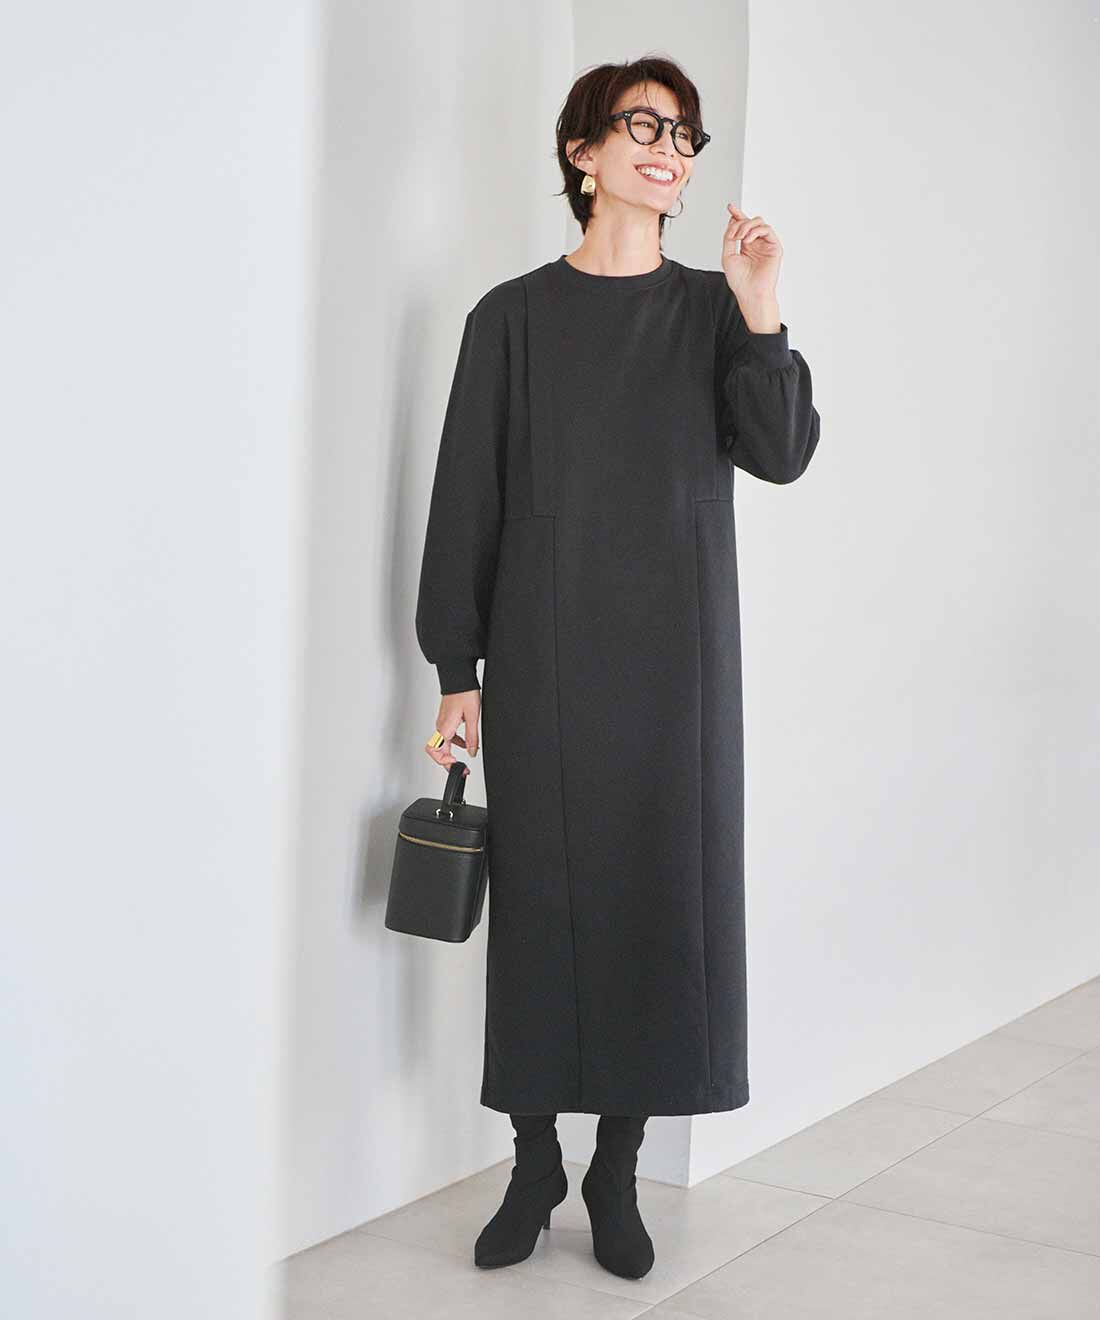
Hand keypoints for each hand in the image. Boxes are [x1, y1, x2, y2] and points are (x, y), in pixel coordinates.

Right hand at [424, 689, 479, 774]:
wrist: (459, 677)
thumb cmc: (464, 692)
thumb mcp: (473, 717)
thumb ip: (472, 737)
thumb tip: (472, 752)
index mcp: (445, 727)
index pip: (434, 751)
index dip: (442, 762)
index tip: (456, 765)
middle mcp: (440, 726)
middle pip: (438, 751)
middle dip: (448, 763)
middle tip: (461, 768)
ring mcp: (442, 722)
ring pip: (442, 744)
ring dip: (451, 754)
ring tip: (463, 760)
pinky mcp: (446, 719)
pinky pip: (447, 736)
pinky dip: (455, 742)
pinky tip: (465, 742)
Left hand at [721, 203, 782, 328]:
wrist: (750, 293)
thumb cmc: (740, 280)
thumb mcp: (728, 256)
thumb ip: (728, 238)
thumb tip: (733, 222)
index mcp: (746, 246)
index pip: (742, 226)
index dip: (737, 215)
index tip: (730, 207)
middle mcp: (756, 244)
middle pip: (750, 221)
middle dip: (739, 223)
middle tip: (734, 235)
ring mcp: (766, 245)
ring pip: (759, 222)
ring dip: (747, 226)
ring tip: (740, 238)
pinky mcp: (774, 247)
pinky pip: (767, 230)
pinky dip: (755, 231)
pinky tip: (747, 241)